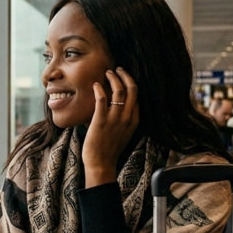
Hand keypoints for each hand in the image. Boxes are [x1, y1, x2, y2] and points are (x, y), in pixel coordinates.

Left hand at [83, 68, 138, 186]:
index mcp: (134, 120)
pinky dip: (99, 89)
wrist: (101, 163)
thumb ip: (124, 119)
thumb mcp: (123, 133)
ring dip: (113, 78)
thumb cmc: (109, 149)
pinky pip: (102, 99)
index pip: (137, 95)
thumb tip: (118, 106)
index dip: (130, 82)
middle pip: (132, 89)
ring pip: (119, 91)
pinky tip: (95, 85)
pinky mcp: (101, 120)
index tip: (123, 76)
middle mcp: (127, 117)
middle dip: (125, 75)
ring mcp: (115, 119)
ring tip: (107, 73)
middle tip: (117, 69)